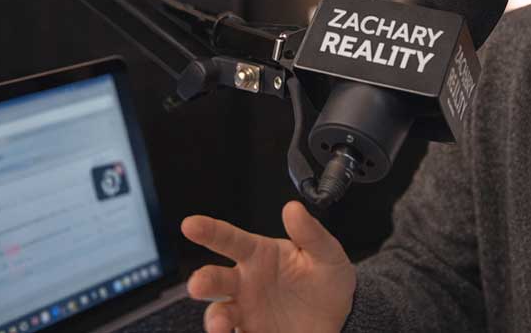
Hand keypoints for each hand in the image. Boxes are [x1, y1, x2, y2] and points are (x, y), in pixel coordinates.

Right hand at [182, 201, 355, 332]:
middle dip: (202, 281)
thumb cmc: (327, 279)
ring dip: (215, 319)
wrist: (340, 318)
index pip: (230, 240)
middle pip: (215, 279)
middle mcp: (246, 282)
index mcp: (259, 255)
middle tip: (198, 285)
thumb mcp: (327, 254)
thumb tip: (293, 208)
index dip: (210, 230)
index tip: (190, 224)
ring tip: (220, 326)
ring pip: (219, 313)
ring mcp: (246, 311)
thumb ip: (310, 233)